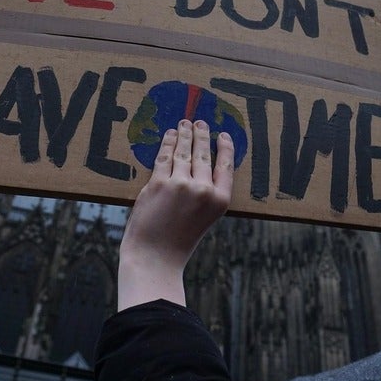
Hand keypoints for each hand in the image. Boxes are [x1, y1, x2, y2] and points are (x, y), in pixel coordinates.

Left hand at [117, 119, 234, 310]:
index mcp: (220, 201)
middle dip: (202, 135)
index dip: (225, 147)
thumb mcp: (204, 219)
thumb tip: (197, 165)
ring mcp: (180, 185)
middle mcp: (203, 190)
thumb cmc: (177, 242)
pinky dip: (168, 144)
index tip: (223, 135)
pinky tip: (170, 136)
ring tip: (184, 124)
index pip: (226, 165)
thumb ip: (205, 195)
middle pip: (204, 154)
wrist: (155, 258)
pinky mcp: (158, 184)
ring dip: (185, 134)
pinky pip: (165, 158)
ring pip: (184, 152)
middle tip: (200, 122)